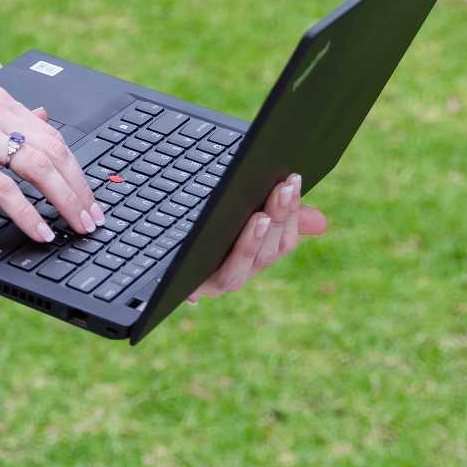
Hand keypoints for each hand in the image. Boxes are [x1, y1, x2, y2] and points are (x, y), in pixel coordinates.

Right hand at [0, 89, 103, 240]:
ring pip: (37, 168)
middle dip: (79, 188)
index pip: (52, 133)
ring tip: (77, 227)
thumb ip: (4, 115)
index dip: (76, 167)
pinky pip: (5, 191)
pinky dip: (28, 215)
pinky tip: (39, 232)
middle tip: (93, 217)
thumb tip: (44, 117)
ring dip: (65, 202)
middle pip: (53, 150)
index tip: (88, 194)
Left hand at [184, 171, 329, 304]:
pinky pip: (215, 275)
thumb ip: (276, 219)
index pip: (282, 241)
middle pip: (268, 250)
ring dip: (256, 238)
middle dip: (278, 216)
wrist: (144, 259)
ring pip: (245, 264)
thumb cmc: (194, 233)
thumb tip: (321, 221)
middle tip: (285, 183)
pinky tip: (238, 231)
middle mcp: (237, 274)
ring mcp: (214, 284)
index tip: (293, 179)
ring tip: (263, 213)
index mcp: (251, 258)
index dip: (292, 213)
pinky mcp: (192, 287)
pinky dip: (234, 254)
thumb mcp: (234, 218)